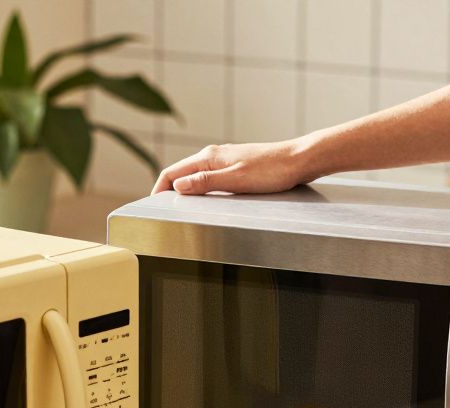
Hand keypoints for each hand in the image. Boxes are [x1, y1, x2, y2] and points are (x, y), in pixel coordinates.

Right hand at [151, 139, 314, 194]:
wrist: (298, 161)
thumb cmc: (272, 170)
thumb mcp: (235, 180)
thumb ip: (205, 182)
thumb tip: (178, 186)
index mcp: (209, 157)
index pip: (173, 172)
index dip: (159, 189)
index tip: (151, 204)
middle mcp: (214, 155)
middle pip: (181, 173)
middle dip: (168, 190)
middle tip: (161, 209)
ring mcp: (225, 161)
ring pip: (195, 176)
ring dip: (184, 190)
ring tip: (179, 207)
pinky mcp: (235, 167)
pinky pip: (209, 178)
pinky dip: (200, 189)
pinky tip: (205, 200)